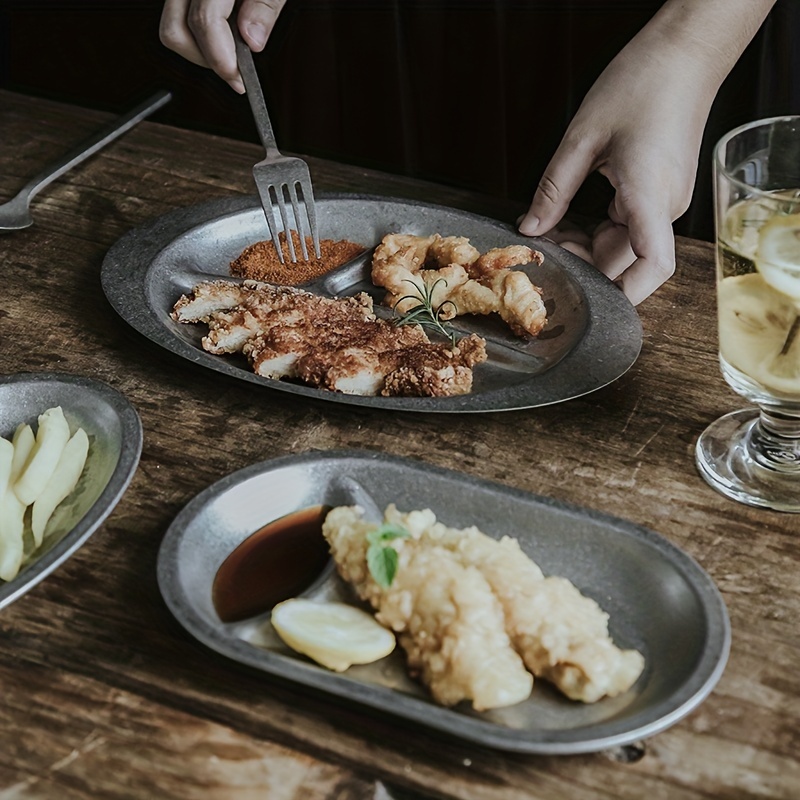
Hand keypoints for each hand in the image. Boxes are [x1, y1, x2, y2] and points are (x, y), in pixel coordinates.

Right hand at [159, 0, 286, 92]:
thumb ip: (264, 4)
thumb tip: (252, 42)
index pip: (204, 21)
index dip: (221, 59)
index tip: (239, 81)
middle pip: (175, 30)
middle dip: (205, 59)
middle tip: (236, 70)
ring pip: (173, 26)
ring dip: (200, 49)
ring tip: (232, 50)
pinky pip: (179, 14)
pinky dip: (199, 32)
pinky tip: (224, 34)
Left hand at [518, 45, 705, 305]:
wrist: (684, 52)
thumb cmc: (641, 82)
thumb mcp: (583, 136)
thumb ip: (553, 190)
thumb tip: (529, 230)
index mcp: (651, 194)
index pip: (654, 266)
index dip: (626, 295)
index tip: (590, 307)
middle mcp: (665, 206)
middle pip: (626, 262)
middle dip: (583, 267)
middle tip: (542, 254)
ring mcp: (665, 201)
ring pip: (624, 248)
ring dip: (586, 250)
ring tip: (549, 233)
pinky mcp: (660, 193)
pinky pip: (627, 228)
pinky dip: (596, 231)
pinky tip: (567, 221)